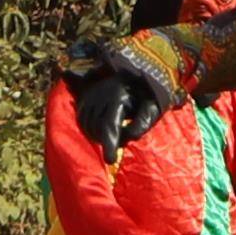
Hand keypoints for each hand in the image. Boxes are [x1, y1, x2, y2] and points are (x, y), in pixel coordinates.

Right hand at [60, 40, 174, 155]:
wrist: (134, 73)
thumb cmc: (147, 93)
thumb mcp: (152, 106)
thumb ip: (143, 122)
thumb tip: (129, 138)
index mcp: (118, 95)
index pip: (109, 125)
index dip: (109, 145)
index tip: (110, 161)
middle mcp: (99, 94)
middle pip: (97, 128)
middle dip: (108, 140)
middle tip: (122, 141)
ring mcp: (89, 95)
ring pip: (88, 127)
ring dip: (99, 136)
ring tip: (114, 134)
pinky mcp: (84, 98)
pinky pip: (82, 121)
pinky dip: (92, 130)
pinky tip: (103, 130)